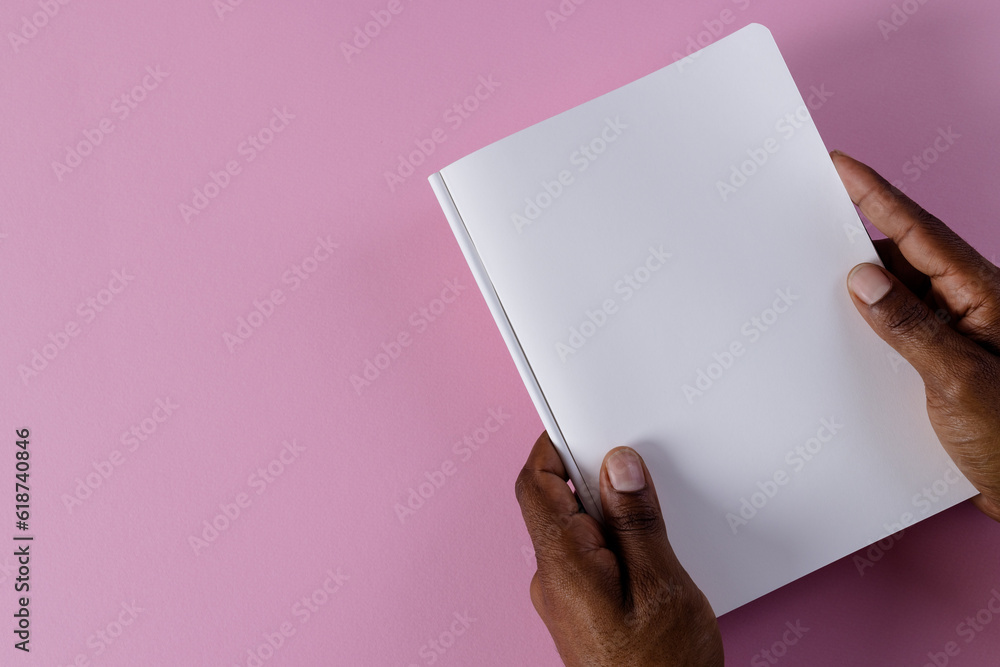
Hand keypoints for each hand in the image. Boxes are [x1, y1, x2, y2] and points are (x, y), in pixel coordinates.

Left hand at [515, 432, 723, 665]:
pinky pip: (583, 558)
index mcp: (563, 565)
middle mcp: (552, 581)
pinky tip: (643, 551)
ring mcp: (562, 599)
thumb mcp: (663, 585)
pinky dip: (608, 540)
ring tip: (646, 517)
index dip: (554, 447)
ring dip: (602, 512)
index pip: (536, 484)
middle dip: (589, 478)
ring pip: (571, 531)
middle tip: (630, 470)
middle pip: (553, 504)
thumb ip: (636, 521)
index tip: (580, 424)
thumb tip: (618, 467)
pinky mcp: (579, 611)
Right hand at [835, 150, 999, 521]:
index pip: (921, 232)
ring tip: (811, 276)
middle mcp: (972, 303)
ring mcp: (958, 330)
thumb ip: (909, 327)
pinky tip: (841, 327)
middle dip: (857, 232)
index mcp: (985, 294)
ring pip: (899, 288)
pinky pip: (898, 322)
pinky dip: (868, 318)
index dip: (877, 195)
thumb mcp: (959, 381)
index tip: (840, 165)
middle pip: (906, 252)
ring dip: (859, 282)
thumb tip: (863, 278)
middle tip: (809, 216)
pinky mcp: (943, 357)